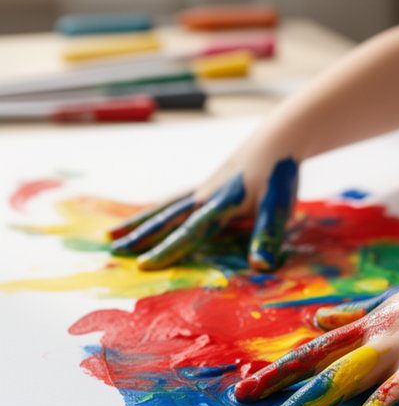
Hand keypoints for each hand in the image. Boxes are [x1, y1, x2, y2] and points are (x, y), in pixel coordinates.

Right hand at [108, 134, 298, 271]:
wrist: (277, 138)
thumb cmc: (279, 175)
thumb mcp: (278, 208)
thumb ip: (267, 237)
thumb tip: (261, 267)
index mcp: (221, 204)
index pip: (190, 232)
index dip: (167, 250)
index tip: (143, 266)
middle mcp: (204, 196)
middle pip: (165, 218)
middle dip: (139, 236)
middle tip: (112, 251)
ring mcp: (201, 189)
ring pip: (163, 208)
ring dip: (138, 223)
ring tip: (111, 236)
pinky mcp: (205, 185)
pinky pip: (171, 201)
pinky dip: (154, 211)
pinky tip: (144, 217)